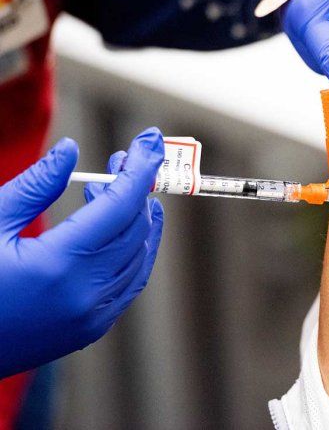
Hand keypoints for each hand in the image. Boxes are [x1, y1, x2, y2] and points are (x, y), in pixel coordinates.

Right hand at [0, 128, 164, 378]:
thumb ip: (35, 185)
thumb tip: (71, 150)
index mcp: (59, 265)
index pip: (121, 205)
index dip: (141, 168)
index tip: (152, 139)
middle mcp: (86, 294)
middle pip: (135, 228)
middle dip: (137, 188)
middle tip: (123, 161)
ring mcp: (92, 317)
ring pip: (139, 255)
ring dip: (138, 218)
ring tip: (117, 189)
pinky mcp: (91, 330)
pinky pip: (130, 281)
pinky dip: (135, 250)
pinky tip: (124, 229)